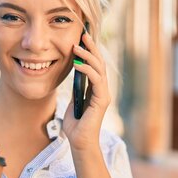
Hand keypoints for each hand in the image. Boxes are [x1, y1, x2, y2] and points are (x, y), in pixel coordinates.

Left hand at [63, 31, 110, 152]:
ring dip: (87, 56)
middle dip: (91, 48)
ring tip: (76, 47)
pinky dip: (87, 70)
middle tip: (83, 35)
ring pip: (99, 69)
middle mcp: (103, 90)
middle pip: (99, 64)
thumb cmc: (75, 125)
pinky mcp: (102, 100)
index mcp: (96, 89)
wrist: (79, 142)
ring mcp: (104, 94)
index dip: (90, 52)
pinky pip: (96, 80)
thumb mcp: (73, 101)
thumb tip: (73, 73)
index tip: (81, 39)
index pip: (95, 66)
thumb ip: (76, 88)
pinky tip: (77, 64)